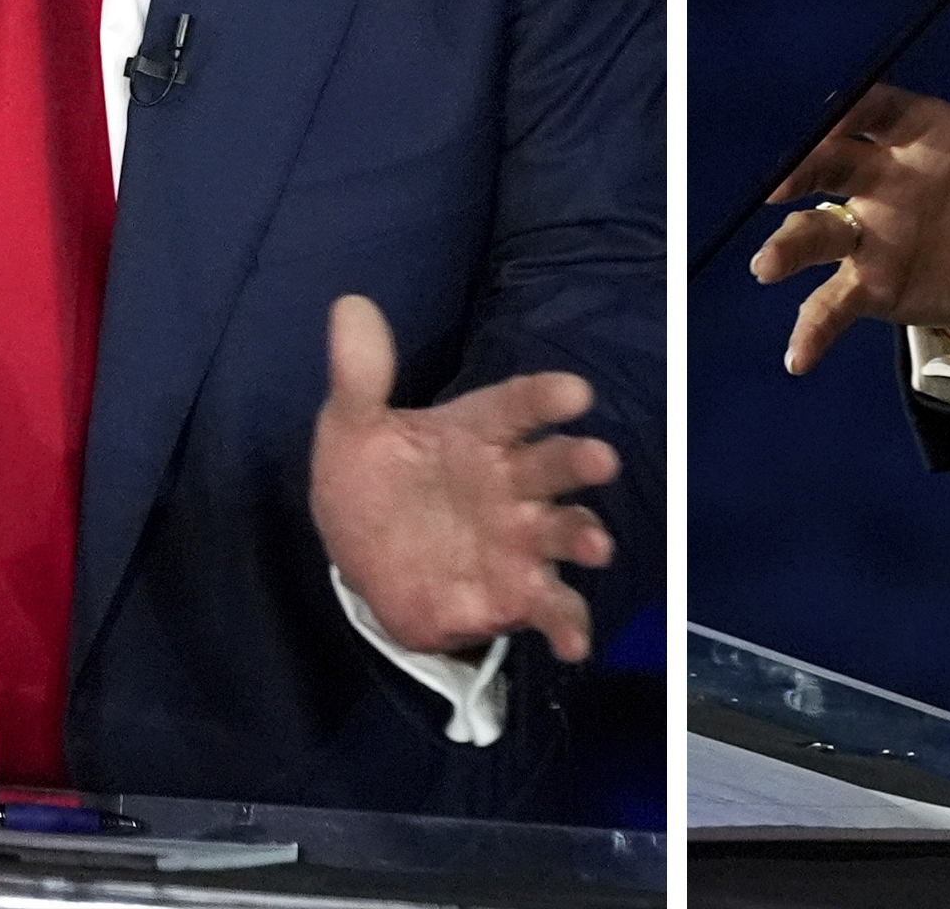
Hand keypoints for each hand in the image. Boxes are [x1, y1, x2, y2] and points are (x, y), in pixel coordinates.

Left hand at [310, 294, 618, 662]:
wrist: (361, 557)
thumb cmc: (371, 480)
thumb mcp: (351, 429)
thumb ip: (360, 375)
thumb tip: (349, 305)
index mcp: (476, 432)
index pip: (514, 406)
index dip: (544, 398)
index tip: (574, 392)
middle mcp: (508, 482)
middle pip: (550, 467)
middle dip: (577, 463)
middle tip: (600, 460)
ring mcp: (515, 540)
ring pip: (562, 532)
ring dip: (583, 536)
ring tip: (595, 546)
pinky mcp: (512, 593)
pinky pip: (551, 607)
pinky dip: (568, 625)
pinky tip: (573, 644)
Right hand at [752, 39, 949, 375]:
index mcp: (920, 132)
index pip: (879, 109)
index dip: (857, 109)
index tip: (840, 114)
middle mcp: (882, 176)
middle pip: (832, 165)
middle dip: (803, 170)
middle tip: (780, 184)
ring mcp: (871, 232)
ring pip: (818, 232)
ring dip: (790, 246)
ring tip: (767, 267)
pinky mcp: (871, 284)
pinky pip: (834, 304)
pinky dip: (813, 329)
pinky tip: (799, 358)